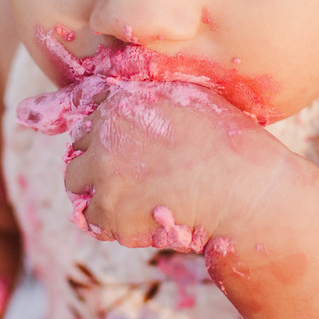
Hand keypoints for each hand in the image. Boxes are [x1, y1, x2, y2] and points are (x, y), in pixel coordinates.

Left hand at [60, 78, 288, 249]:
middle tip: (132, 176)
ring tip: (130, 199)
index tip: (128, 148)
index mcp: (123, 101)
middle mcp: (104, 131)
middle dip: (99, 158)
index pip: (94, 114)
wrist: (242, 190)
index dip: (109, 133)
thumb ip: (155, 97)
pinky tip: (138, 219)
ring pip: (75, 180)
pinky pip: (90, 217)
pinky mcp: (107, 209)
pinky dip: (109, 221)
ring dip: (96, 189)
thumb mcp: (191, 99)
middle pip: (80, 144)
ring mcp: (102, 171)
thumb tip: (139, 102)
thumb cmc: (229, 145)